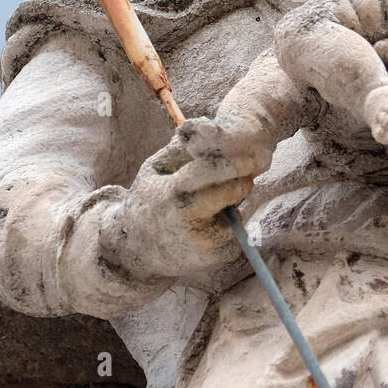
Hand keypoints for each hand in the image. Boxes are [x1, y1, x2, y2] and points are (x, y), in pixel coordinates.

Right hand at [106, 130, 259, 282]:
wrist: (136, 252)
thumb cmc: (147, 201)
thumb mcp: (152, 171)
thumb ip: (177, 150)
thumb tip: (200, 130)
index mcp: (171, 193)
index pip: (208, 171)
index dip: (231, 161)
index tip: (250, 156)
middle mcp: (188, 220)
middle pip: (230, 193)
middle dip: (241, 180)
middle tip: (247, 174)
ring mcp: (203, 243)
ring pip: (235, 213)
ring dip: (232, 205)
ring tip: (209, 206)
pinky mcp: (215, 258)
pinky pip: (235, 233)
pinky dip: (228, 225)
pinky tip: (208, 225)